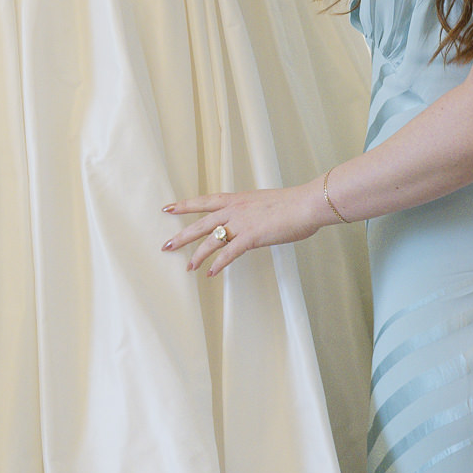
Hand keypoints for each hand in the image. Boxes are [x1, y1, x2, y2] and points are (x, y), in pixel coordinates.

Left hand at [161, 180, 329, 276]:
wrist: (306, 204)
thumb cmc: (292, 204)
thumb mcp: (263, 202)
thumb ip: (251, 211)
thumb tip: (250, 219)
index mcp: (237, 199)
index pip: (204, 201)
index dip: (185, 205)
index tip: (168, 208)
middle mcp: (235, 209)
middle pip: (200, 223)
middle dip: (181, 235)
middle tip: (165, 245)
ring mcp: (242, 223)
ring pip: (211, 239)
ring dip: (197, 254)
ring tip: (188, 267)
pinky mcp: (252, 237)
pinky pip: (230, 253)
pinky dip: (219, 264)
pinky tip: (211, 273)